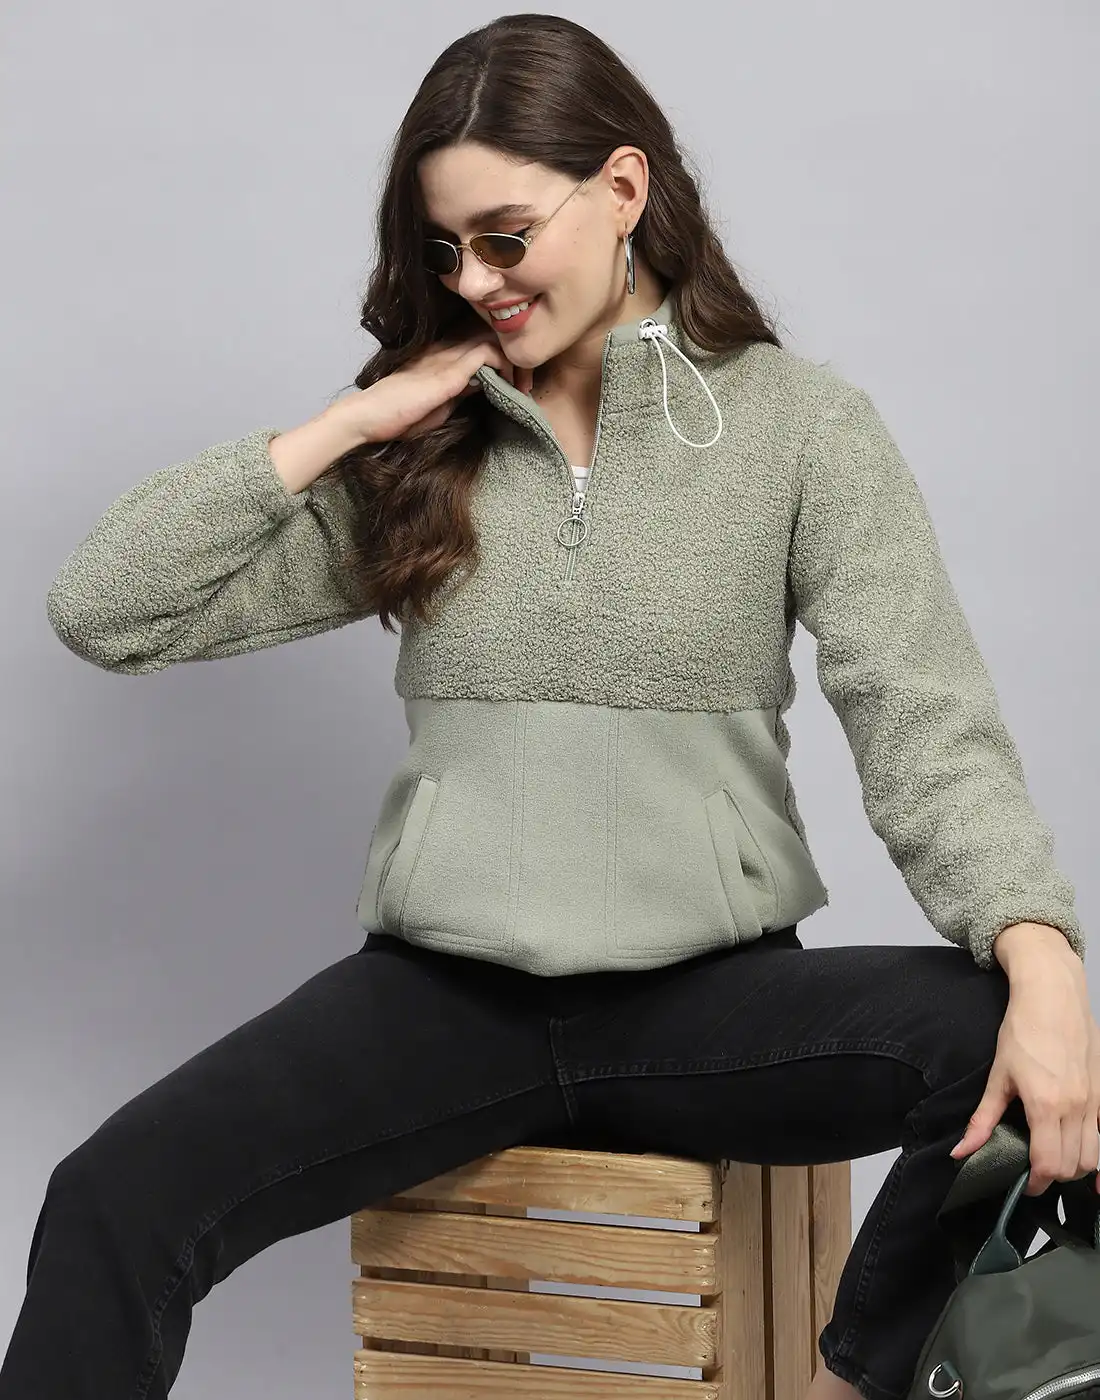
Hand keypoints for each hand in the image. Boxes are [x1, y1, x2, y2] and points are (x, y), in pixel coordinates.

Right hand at [342, 330, 533, 444]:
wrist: (366, 418)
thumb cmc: (396, 416)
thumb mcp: (440, 404)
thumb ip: (461, 392)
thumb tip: (483, 386)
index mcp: (441, 355)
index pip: (480, 340)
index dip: (504, 356)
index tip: (518, 382)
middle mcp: (445, 349)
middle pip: (491, 335)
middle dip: (516, 357)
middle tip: (528, 383)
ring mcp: (445, 357)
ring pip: (493, 340)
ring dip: (515, 362)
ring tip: (525, 386)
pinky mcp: (446, 373)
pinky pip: (486, 354)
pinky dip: (505, 365)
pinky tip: (512, 385)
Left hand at [950, 928, 1099, 1195]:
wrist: (1052, 996)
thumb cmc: (1023, 1031)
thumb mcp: (998, 1076)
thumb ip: (982, 1120)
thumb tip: (961, 1152)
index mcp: (1046, 1105)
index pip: (1048, 1164)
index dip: (1036, 1183)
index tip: (1025, 1183)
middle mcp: (1077, 1107)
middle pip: (1074, 1167)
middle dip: (1054, 1176)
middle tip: (1035, 1170)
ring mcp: (1096, 1100)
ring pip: (1094, 1156)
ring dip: (1075, 1165)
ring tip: (1054, 1156)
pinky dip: (1094, 1149)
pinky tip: (1077, 1146)